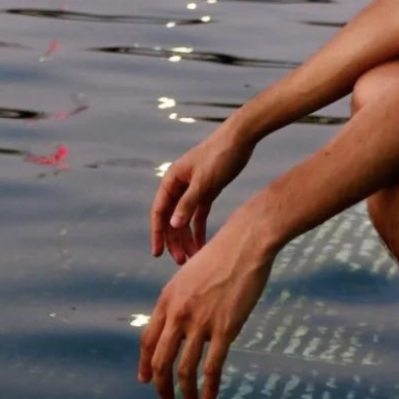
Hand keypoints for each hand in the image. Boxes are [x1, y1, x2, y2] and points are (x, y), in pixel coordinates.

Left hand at [138, 217, 271, 398]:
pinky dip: (208, 388)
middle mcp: (179, 314)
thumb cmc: (222, 254)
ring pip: (185, 369)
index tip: (146, 381)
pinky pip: (212, 367)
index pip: (147, 342)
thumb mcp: (188, 274)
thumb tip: (179, 324)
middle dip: (161, 386)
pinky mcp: (225, 328)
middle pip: (161, 361)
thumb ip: (179, 300)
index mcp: (167, 300)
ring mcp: (201, 323)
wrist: (246, 243)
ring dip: (184, 392)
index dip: (145, 365)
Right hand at [150, 128, 253, 264]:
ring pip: (186, 219)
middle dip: (175, 240)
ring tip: (192, 258)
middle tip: (180, 261)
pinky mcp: (208, 191)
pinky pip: (199, 215)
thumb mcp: (204, 181)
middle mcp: (180, 186)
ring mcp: (194, 189)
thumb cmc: (220, 155)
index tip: (157, 254)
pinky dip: (200, 229)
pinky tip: (203, 245)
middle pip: (172, 219)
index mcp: (172, 180)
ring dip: (187, 238)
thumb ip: (188, 203)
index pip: (159, 212)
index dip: (157, 234)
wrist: (241, 137)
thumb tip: (173, 225)